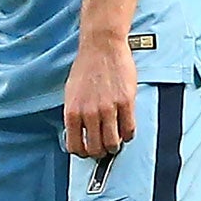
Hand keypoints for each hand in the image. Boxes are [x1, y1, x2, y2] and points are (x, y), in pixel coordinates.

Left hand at [64, 34, 136, 158]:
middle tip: (104, 148)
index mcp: (73, 111)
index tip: (86, 152)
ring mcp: (108, 109)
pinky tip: (125, 130)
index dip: (82, 153)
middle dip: (100, 152)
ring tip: (116, 141)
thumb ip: (74, 113)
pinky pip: (129, 129)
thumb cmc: (86, 68)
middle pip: (95, 149)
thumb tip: (77, 133)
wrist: (101, 47)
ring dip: (115, 146)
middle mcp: (89, 113)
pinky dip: (128, 134)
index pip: (75, 146)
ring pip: (113, 143)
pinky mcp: (126, 103)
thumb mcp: (71, 93)